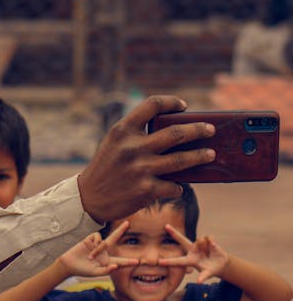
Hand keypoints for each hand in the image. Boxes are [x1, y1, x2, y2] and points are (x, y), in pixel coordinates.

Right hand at [59, 224, 137, 276]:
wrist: (69, 264)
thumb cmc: (82, 270)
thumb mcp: (95, 273)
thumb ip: (106, 271)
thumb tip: (115, 266)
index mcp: (106, 261)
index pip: (120, 261)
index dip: (129, 261)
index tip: (138, 261)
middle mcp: (103, 251)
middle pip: (114, 239)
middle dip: (120, 230)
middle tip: (128, 222)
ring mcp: (96, 244)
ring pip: (105, 240)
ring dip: (99, 249)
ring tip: (90, 257)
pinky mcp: (90, 239)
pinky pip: (98, 237)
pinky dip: (95, 242)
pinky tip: (89, 247)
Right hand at [77, 95, 215, 222]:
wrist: (89, 198)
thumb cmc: (106, 168)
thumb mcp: (114, 143)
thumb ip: (137, 134)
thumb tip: (175, 132)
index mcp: (123, 130)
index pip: (152, 105)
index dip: (172, 102)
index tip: (184, 106)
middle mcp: (132, 148)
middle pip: (176, 133)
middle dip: (198, 130)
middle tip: (210, 130)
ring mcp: (140, 169)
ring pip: (181, 160)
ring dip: (200, 156)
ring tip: (211, 154)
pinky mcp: (146, 190)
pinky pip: (174, 186)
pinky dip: (179, 186)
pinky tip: (178, 186)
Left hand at [159, 225, 228, 282]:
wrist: (221, 263)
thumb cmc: (211, 270)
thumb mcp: (207, 274)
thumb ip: (203, 277)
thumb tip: (199, 282)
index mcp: (190, 260)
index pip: (178, 261)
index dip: (169, 261)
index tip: (159, 261)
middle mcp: (192, 250)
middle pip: (182, 240)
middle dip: (174, 233)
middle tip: (166, 226)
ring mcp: (199, 244)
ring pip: (200, 240)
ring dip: (206, 246)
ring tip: (209, 253)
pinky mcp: (207, 240)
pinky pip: (208, 238)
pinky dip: (212, 242)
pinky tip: (213, 246)